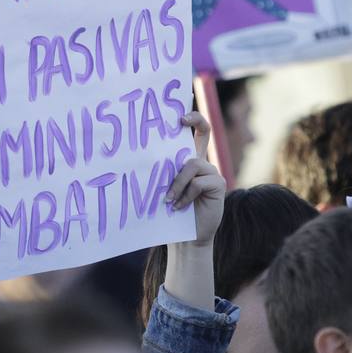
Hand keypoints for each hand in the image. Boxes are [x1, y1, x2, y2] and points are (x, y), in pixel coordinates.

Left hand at [161, 112, 225, 311]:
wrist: (186, 238)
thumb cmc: (170, 213)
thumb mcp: (163, 190)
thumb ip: (160, 174)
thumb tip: (133, 158)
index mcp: (188, 160)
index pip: (195, 132)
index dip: (191, 119)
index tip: (179, 115)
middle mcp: (202, 163)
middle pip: (204, 131)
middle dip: (194, 119)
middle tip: (180, 119)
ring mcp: (211, 173)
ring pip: (192, 163)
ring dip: (177, 182)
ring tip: (168, 199)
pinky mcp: (218, 185)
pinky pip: (198, 182)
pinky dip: (185, 194)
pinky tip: (179, 207)